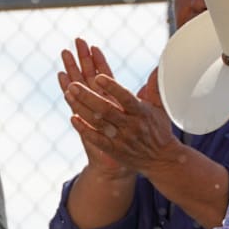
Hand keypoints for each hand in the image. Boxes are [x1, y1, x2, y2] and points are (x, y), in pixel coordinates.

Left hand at [59, 40, 178, 178]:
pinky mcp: (112, 149)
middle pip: (106, 110)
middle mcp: (129, 125)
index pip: (125, 98)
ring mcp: (119, 138)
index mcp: (141, 113)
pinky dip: (84, 129)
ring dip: (82, 108)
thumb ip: (155, 87)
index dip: (112, 87)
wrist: (160, 161)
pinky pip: (96, 139)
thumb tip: (158, 67)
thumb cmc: (159, 130)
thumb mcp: (160, 108)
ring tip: (68, 93)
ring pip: (97, 122)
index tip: (99, 76)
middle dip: (88, 97)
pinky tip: (72, 118)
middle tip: (73, 85)